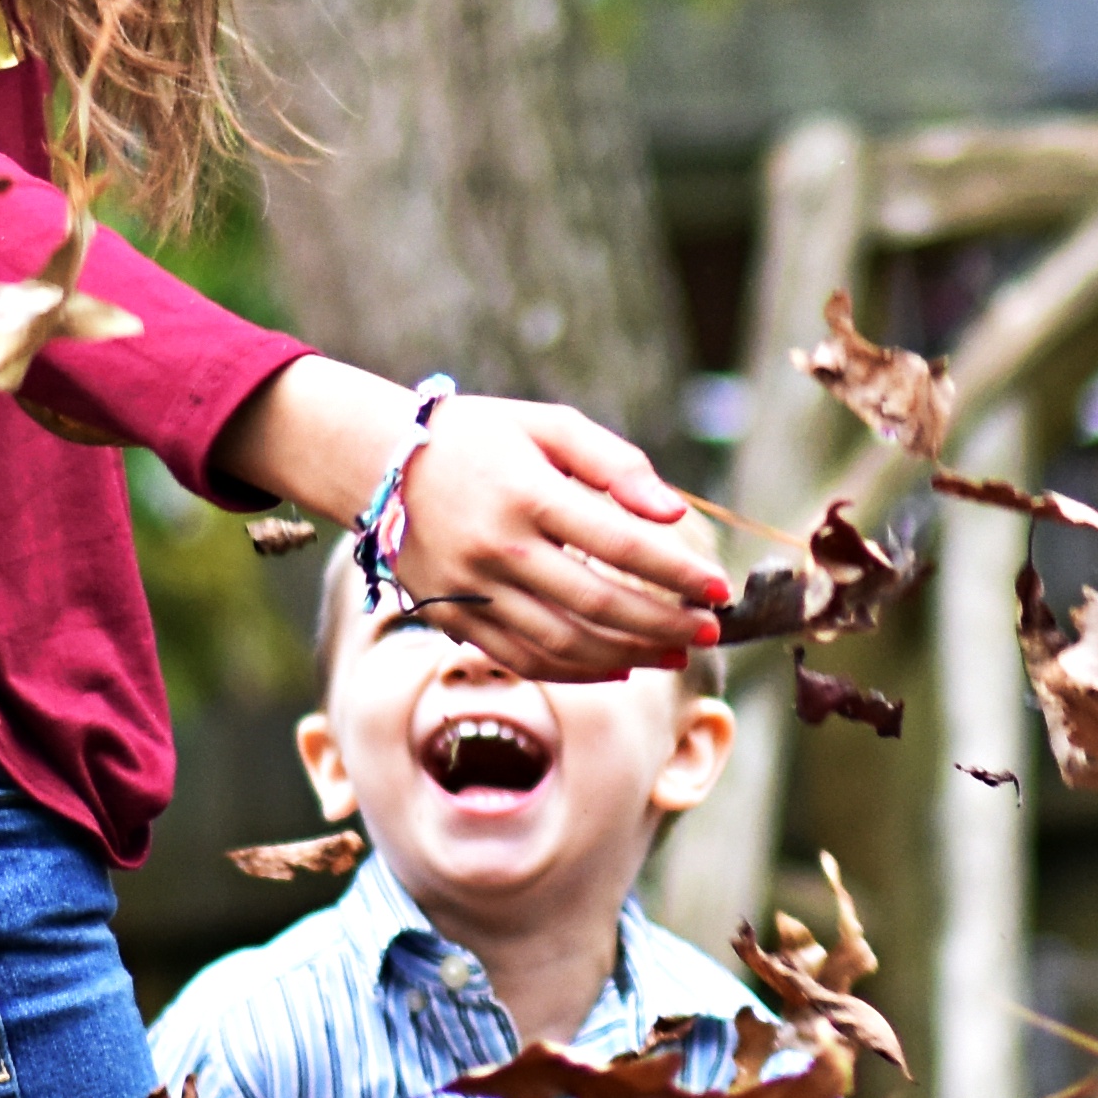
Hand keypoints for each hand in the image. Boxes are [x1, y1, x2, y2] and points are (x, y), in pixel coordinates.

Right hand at [213, 364, 729, 681]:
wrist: (376, 462)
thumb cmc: (479, 437)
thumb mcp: (549, 425)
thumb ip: (616, 463)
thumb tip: (674, 513)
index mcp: (527, 493)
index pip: (622, 543)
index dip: (678, 572)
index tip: (720, 588)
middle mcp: (498, 548)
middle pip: (599, 602)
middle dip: (664, 622)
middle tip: (710, 629)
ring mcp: (473, 590)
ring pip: (565, 642)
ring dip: (630, 654)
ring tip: (677, 652)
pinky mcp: (454, 616)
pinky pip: (525, 658)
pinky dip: (578, 671)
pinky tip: (621, 667)